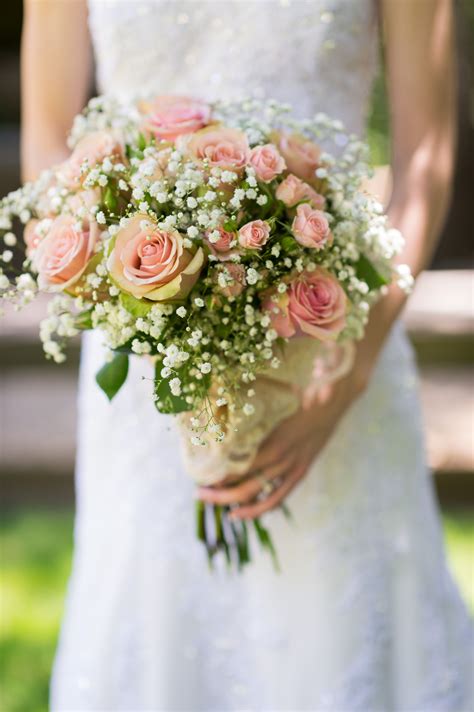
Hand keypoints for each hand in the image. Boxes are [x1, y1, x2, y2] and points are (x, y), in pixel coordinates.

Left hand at [196, 368, 366, 520]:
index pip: (243, 465)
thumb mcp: (280, 391)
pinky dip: (262, 508)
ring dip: (240, 506)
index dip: (221, 474)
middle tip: (199, 493)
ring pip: (264, 498)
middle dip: (221, 494)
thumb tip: (228, 385)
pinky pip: (280, 497)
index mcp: (278, 439)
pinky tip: (245, 512)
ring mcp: (296, 467)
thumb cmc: (303, 387)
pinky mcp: (302, 471)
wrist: (338, 394)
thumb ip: (259, 396)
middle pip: (248, 486)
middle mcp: (286, 458)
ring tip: (219, 508)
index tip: (201, 474)